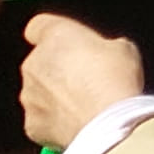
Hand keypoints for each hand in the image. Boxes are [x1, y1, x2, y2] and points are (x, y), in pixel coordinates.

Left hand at [18, 14, 144, 150]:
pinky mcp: (31, 125)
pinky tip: (77, 125)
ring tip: (84, 107)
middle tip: (86, 81)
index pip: (39, 26)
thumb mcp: (124, 49)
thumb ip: (105, 46)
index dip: (54, 35)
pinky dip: (54, 123)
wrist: (109, 127)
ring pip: (38, 93)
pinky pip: (41, 120)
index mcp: (55, 35)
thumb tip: (107, 55)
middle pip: (40, 62)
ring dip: (55, 97)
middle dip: (58, 70)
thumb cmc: (115, 83)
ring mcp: (30, 96)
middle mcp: (35, 63)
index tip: (68, 44)